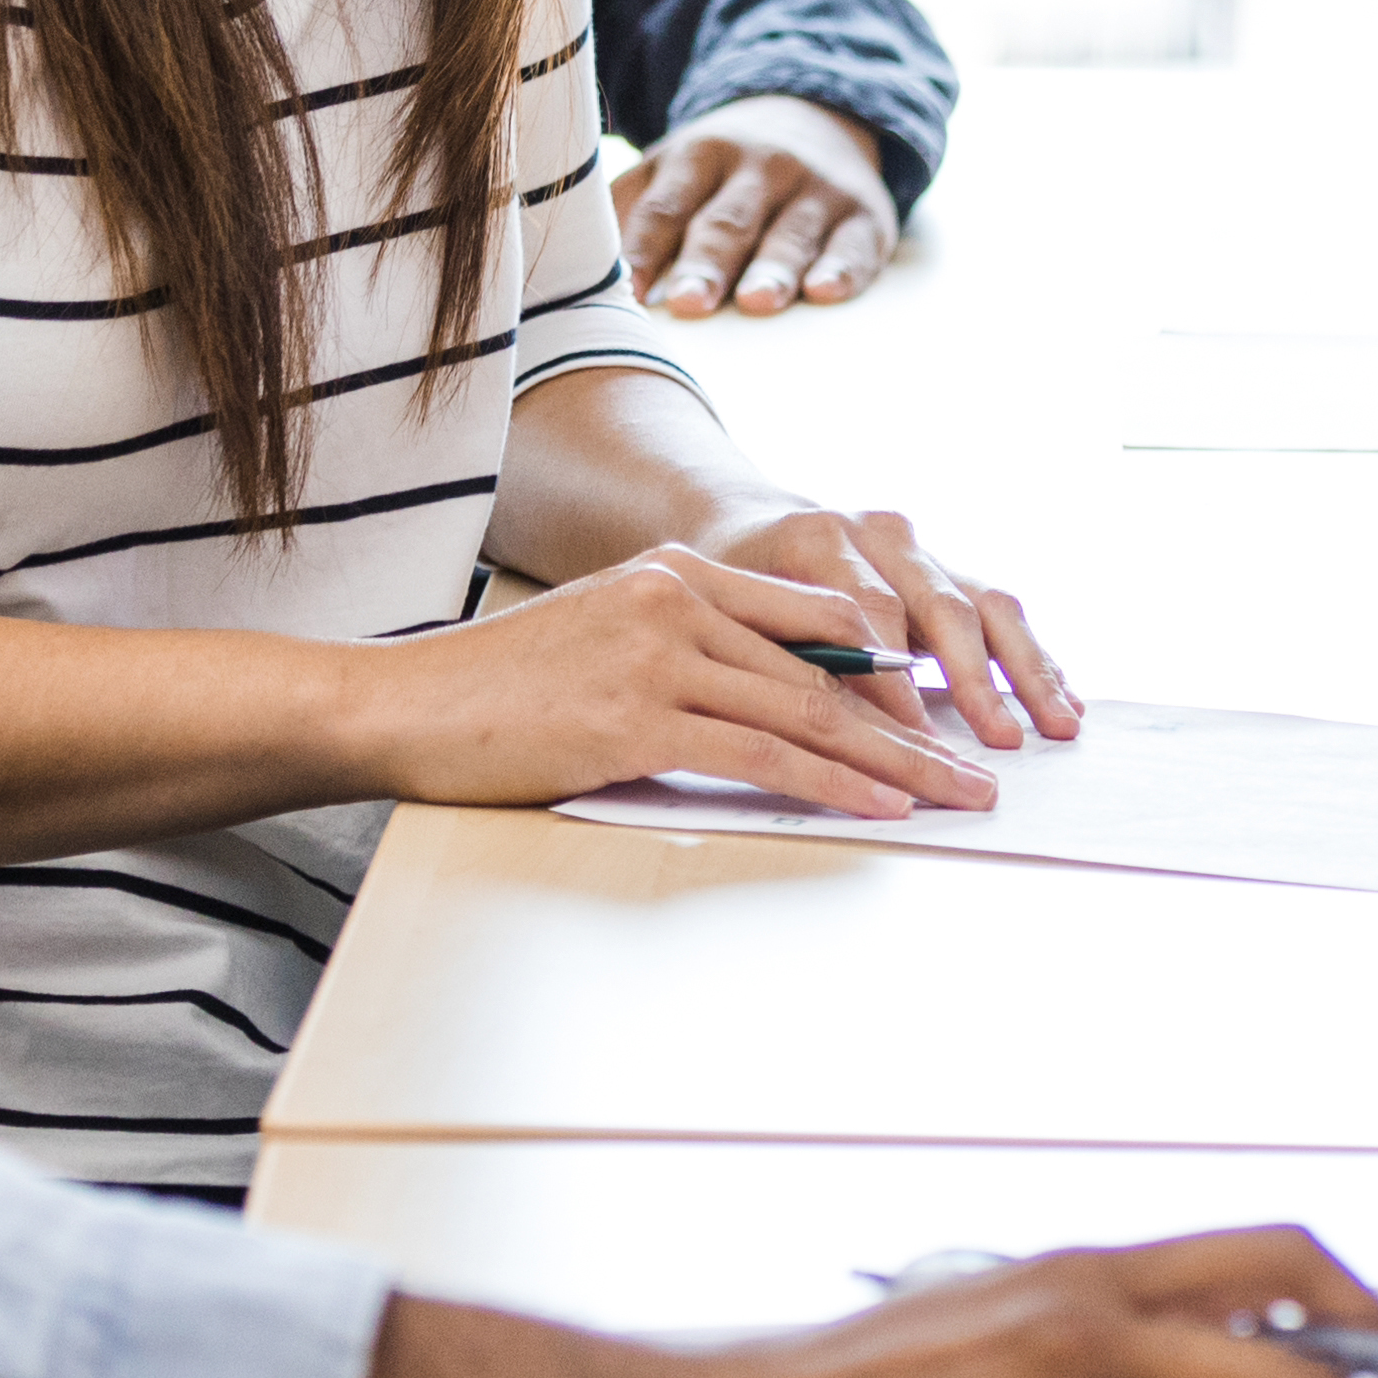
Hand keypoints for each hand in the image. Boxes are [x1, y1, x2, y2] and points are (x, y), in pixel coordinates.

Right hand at [346, 543, 1002, 817]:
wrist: (402, 706)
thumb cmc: (495, 692)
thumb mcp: (603, 643)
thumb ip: (686, 655)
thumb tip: (772, 709)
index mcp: (673, 572)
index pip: (813, 617)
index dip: (887, 669)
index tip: (940, 711)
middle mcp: (676, 600)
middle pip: (828, 669)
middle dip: (914, 724)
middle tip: (975, 767)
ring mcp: (658, 655)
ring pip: (809, 712)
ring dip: (896, 761)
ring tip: (954, 796)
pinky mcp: (637, 718)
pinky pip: (762, 754)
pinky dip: (833, 783)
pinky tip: (880, 805)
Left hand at [627, 93, 894, 317]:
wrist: (814, 115)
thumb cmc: (717, 172)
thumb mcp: (668, 170)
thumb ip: (625, 212)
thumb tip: (565, 271)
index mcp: (696, 156)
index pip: (665, 208)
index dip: (644, 250)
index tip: (628, 294)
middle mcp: (758, 166)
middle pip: (725, 222)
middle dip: (707, 263)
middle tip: (688, 304)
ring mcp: (813, 187)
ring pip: (790, 233)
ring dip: (773, 268)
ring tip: (757, 302)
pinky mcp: (864, 213)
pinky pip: (854, 244)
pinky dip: (843, 269)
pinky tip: (826, 292)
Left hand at [698, 496, 1079, 752]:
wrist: (742, 519)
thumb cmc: (727, 579)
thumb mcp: (727, 607)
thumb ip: (774, 651)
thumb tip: (819, 724)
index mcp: (819, 536)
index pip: (868, 611)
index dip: (892, 678)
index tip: (911, 737)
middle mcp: (879, 533)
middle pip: (941, 604)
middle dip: (975, 679)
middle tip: (1001, 739)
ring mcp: (918, 548)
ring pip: (985, 603)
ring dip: (1026, 668)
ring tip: (1059, 724)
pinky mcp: (943, 567)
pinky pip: (998, 610)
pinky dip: (1031, 656)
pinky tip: (1061, 699)